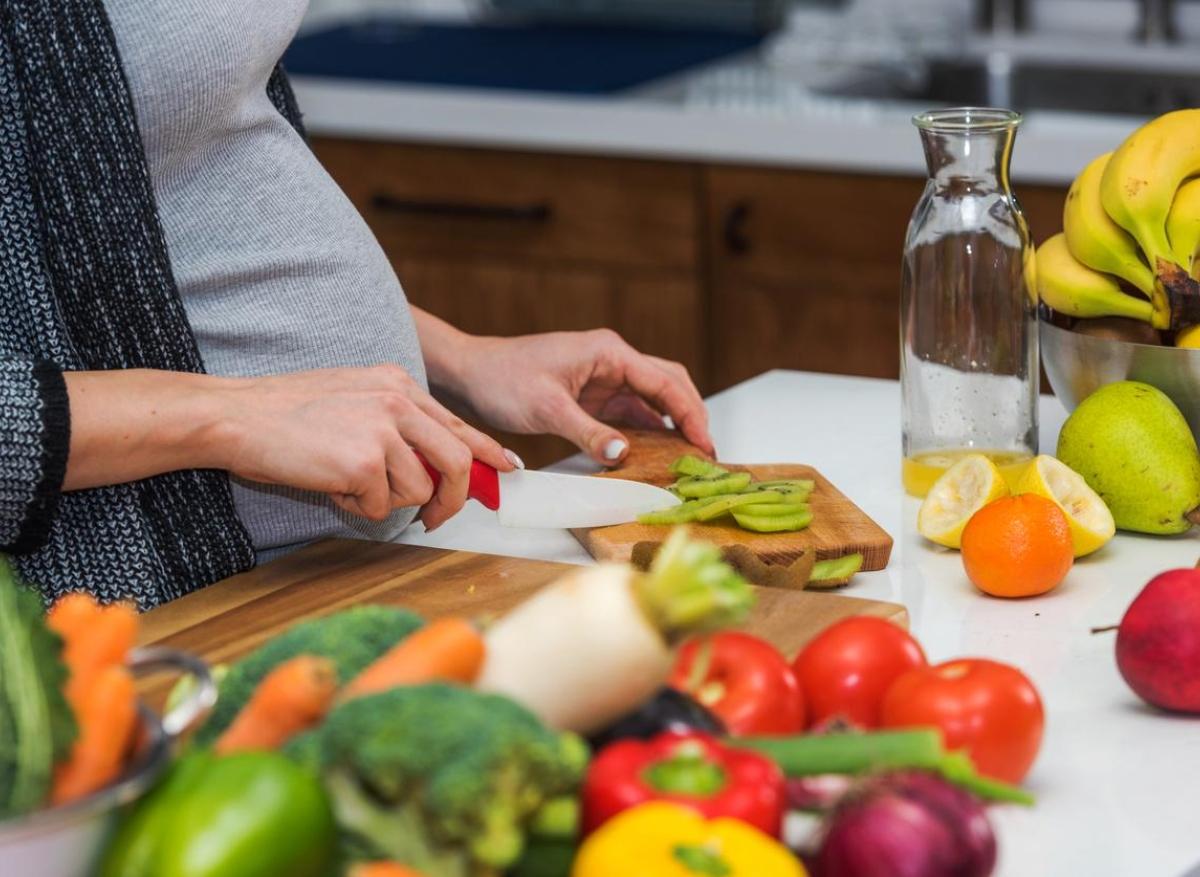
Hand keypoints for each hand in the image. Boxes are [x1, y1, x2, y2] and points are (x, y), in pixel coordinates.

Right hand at [219, 365, 512, 528]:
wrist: (238, 416)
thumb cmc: (286, 414)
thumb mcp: (354, 399)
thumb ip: (396, 422)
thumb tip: (433, 463)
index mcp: (397, 384)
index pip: (458, 423)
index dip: (486, 452)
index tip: (506, 469)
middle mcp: (397, 401)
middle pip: (458, 462)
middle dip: (453, 500)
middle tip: (436, 520)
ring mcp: (383, 429)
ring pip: (418, 490)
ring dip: (386, 502)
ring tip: (347, 484)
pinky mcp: (364, 461)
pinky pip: (381, 506)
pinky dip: (357, 507)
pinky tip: (330, 486)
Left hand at [445, 329, 713, 464]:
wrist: (469, 374)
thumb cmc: (502, 379)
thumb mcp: (547, 409)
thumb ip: (588, 432)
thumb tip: (623, 453)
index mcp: (609, 352)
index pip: (665, 383)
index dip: (690, 414)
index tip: (705, 444)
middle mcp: (612, 361)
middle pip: (668, 385)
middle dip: (690, 416)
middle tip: (704, 453)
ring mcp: (603, 378)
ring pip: (652, 400)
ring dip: (671, 425)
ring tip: (688, 457)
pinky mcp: (592, 396)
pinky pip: (629, 413)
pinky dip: (646, 432)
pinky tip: (655, 453)